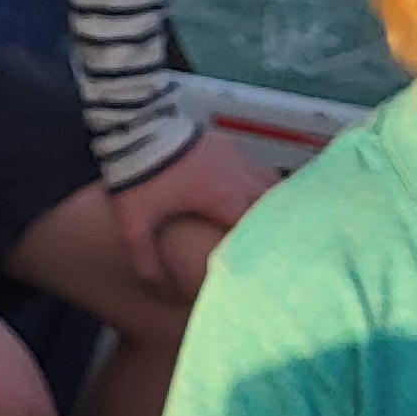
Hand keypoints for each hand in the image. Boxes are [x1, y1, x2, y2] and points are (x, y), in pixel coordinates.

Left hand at [107, 128, 275, 295]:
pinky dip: (265, 185)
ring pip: (271, 186)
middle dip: (276, 230)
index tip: (271, 268)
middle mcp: (240, 179)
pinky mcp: (228, 145)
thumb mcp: (135, 222)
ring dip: (274, 206)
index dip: (265, 252)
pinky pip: (258, 169)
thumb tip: (160, 290)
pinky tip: (258, 196)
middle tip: (282, 252)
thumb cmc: (139, 177)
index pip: (257, 231)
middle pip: (272, 208)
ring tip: (278, 227)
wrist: (134, 125)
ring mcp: (237, 158)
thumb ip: (145, 258)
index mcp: (225, 199)